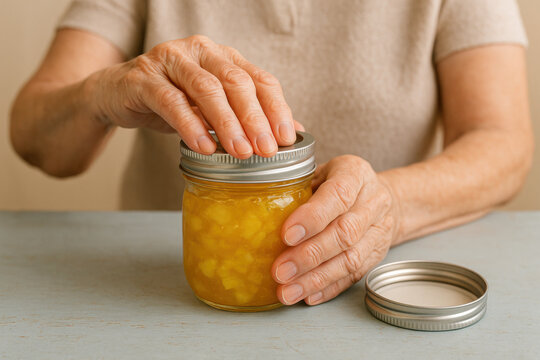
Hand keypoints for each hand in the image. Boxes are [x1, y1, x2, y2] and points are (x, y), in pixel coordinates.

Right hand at [87, 35, 301, 157]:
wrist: (115, 94)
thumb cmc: (169, 101)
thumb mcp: (211, 109)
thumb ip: (244, 116)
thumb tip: (291, 133)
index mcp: (222, 56)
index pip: (259, 78)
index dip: (276, 108)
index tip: (287, 138)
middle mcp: (199, 51)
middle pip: (236, 81)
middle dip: (255, 118)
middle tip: (267, 150)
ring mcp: (170, 60)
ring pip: (206, 89)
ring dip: (227, 123)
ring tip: (241, 153)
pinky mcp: (143, 77)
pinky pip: (171, 101)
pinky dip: (190, 125)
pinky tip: (204, 147)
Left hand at [271, 155, 401, 304]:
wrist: (384, 196)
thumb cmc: (340, 181)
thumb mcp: (320, 171)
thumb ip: (298, 187)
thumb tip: (260, 214)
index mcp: (356, 174)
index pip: (338, 195)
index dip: (313, 217)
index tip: (286, 235)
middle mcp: (373, 201)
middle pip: (345, 232)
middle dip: (309, 255)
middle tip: (280, 271)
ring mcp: (379, 230)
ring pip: (351, 259)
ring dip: (316, 278)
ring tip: (288, 291)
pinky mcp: (377, 254)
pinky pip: (355, 275)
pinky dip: (330, 287)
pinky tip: (308, 295)